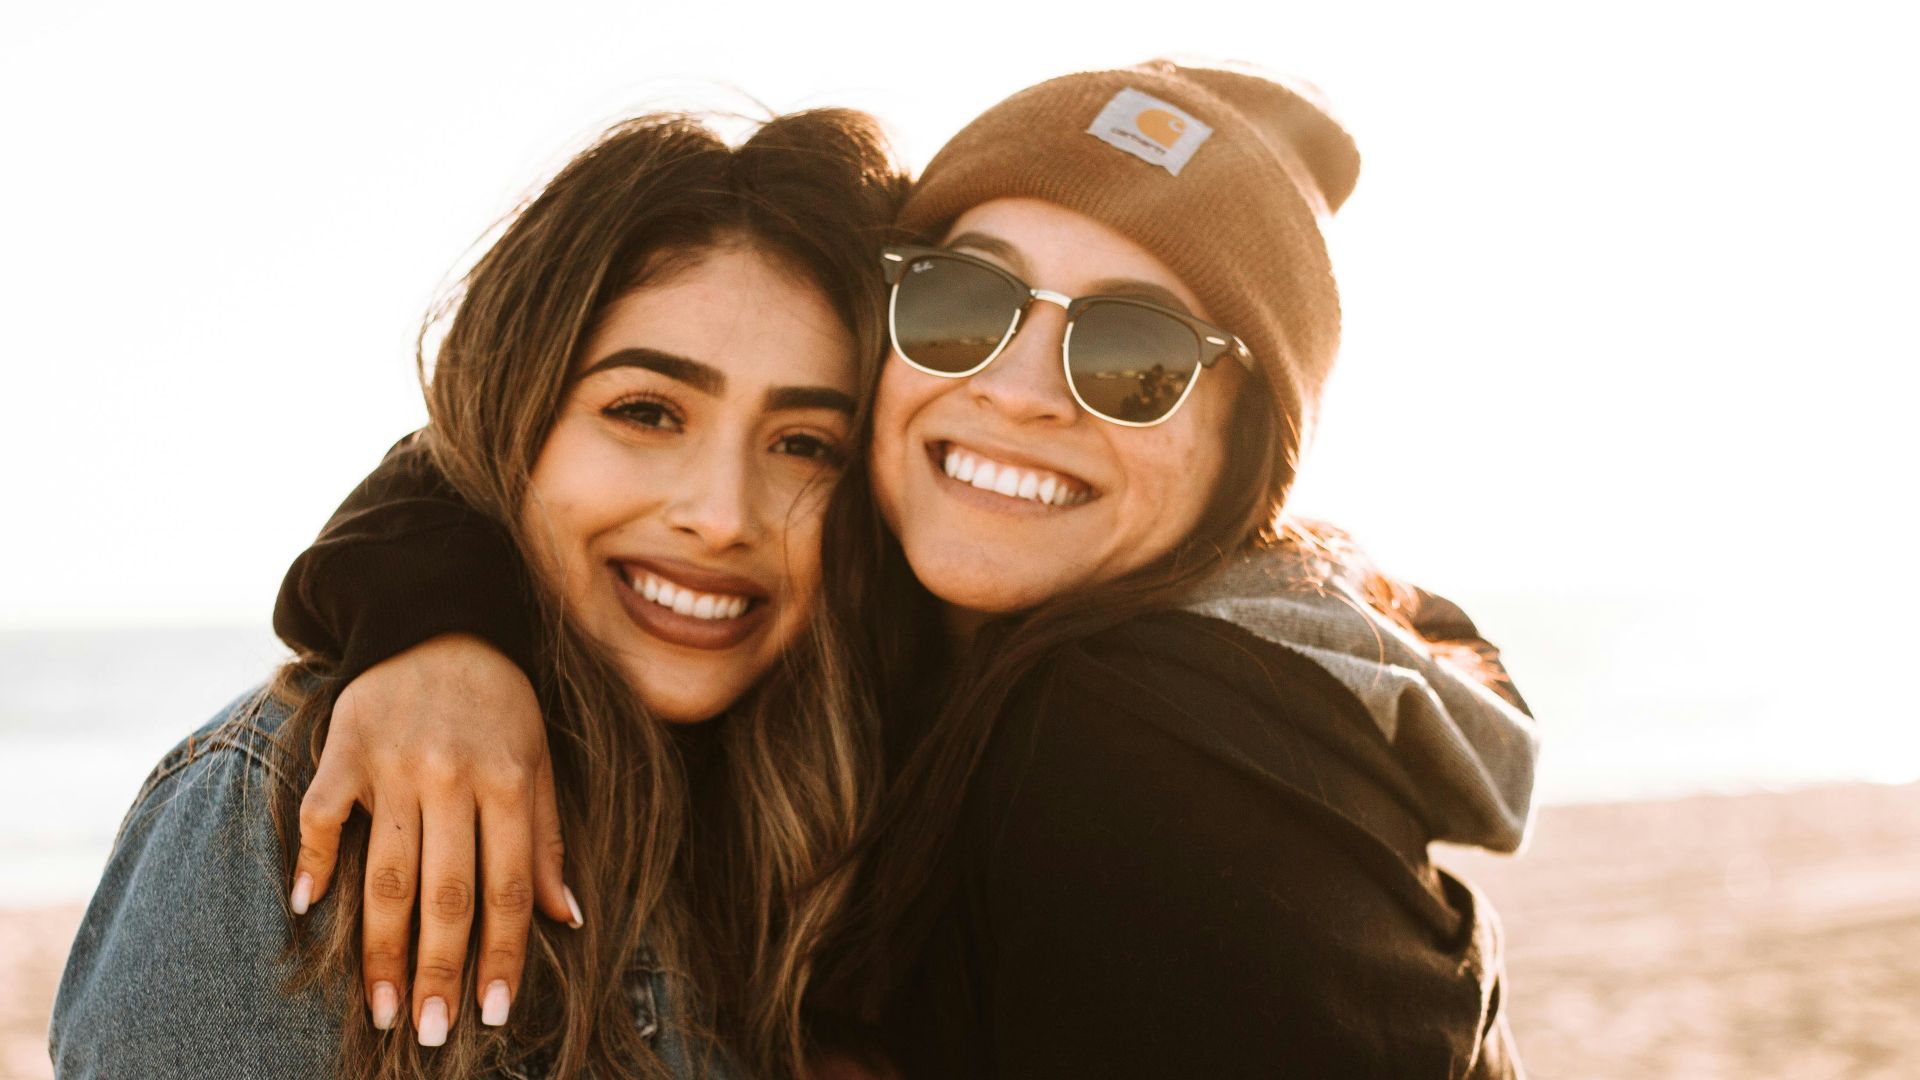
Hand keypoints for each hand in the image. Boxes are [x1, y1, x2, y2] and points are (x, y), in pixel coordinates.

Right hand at [287, 633, 573, 1044]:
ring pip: (383, 872)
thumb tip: (565, 918)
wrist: (434, 619)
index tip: (493, 1013)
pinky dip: (310, 861)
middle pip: (444, 892)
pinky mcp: (342, 749)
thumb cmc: (497, 701)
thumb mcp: (537, 758)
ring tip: (380, 1008)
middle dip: (438, 970)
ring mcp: (392, 764)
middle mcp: (451, 776)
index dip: (502, 955)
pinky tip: (308, 910)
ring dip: (380, 947)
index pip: (507, 887)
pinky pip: (320, 814)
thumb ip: (546, 837)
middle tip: (431, 1033)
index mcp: (507, 780)